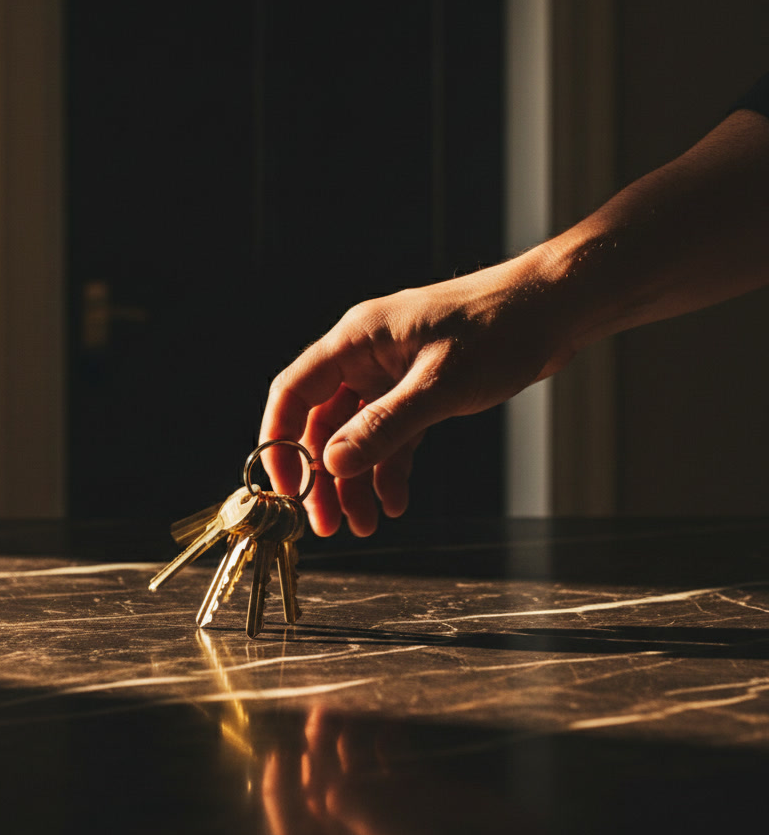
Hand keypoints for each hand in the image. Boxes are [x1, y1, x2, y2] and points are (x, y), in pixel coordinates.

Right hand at [259, 253, 571, 535]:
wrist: (553, 310)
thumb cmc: (499, 330)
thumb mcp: (440, 385)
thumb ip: (385, 426)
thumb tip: (333, 463)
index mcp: (356, 340)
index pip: (294, 391)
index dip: (281, 441)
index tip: (286, 488)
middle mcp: (366, 356)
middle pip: (322, 421)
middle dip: (323, 475)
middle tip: (327, 524)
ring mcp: (391, 373)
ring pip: (357, 434)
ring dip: (357, 480)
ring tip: (366, 524)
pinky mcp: (418, 388)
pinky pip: (392, 434)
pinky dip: (390, 467)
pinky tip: (396, 500)